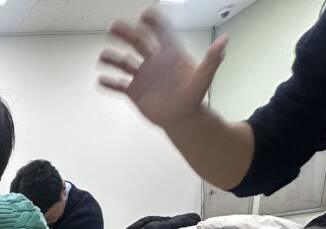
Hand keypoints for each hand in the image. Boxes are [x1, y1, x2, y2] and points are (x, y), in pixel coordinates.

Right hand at [98, 6, 227, 127]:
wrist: (182, 117)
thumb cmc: (194, 95)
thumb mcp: (204, 77)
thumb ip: (212, 59)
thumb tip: (224, 41)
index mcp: (169, 53)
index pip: (161, 32)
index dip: (154, 21)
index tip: (146, 14)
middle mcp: (153, 61)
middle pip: (137, 42)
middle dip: (125, 33)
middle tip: (113, 27)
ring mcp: (142, 76)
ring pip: (124, 63)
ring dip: (112, 59)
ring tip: (102, 57)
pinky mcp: (134, 91)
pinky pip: (118, 86)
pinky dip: (109, 83)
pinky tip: (101, 81)